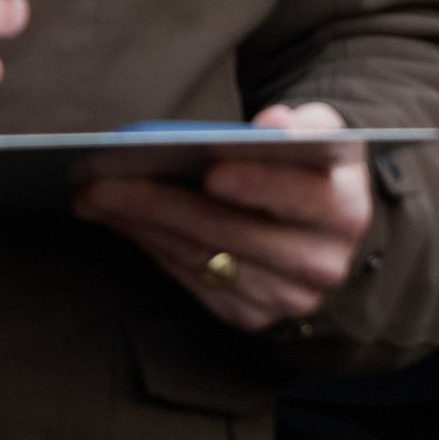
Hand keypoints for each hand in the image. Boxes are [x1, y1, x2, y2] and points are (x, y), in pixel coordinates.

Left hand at [76, 100, 374, 334]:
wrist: (323, 229)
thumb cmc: (311, 168)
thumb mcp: (322, 136)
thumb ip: (306, 124)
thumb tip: (273, 124)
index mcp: (345, 210)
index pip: (301, 196)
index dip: (257, 184)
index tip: (210, 169)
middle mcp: (322, 262)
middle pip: (232, 231)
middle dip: (162, 204)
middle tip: (103, 182)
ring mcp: (285, 296)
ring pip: (202, 257)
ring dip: (141, 226)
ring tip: (93, 196)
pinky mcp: (251, 315)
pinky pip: (190, 280)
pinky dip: (150, 247)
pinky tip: (118, 220)